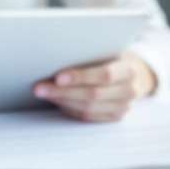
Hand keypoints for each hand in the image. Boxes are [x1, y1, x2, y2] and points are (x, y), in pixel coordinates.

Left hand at [33, 52, 156, 121]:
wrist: (127, 73)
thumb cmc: (108, 57)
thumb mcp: (102, 51)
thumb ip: (86, 54)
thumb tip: (52, 59)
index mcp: (128, 69)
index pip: (104, 74)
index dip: (80, 76)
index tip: (58, 77)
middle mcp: (129, 90)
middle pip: (93, 94)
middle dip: (62, 91)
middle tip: (39, 87)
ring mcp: (124, 107)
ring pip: (88, 108)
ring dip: (62, 100)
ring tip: (43, 93)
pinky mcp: (115, 117)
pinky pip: (87, 117)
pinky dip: (69, 108)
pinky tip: (56, 100)